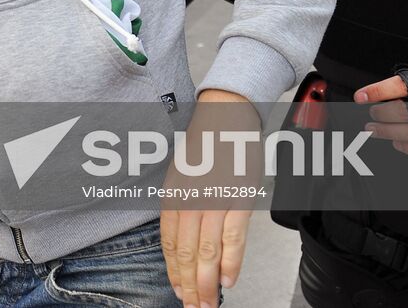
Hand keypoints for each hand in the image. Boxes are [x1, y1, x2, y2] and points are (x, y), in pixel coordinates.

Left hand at [161, 89, 256, 307]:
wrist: (225, 117)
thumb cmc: (205, 147)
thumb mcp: (181, 177)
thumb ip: (181, 208)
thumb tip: (184, 244)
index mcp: (172, 197)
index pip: (169, 245)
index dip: (173, 273)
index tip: (178, 291)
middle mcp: (189, 201)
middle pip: (186, 254)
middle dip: (189, 286)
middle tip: (193, 307)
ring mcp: (213, 200)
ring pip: (207, 252)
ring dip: (208, 283)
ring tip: (208, 303)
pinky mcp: (238, 198)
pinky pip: (233, 238)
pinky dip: (231, 263)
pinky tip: (229, 280)